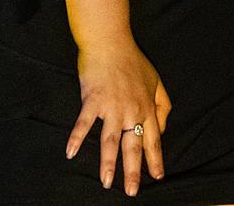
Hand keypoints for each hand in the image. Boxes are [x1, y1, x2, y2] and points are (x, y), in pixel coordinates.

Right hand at [67, 39, 170, 194]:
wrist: (111, 42)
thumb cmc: (133, 61)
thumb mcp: (156, 81)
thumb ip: (162, 104)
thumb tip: (163, 127)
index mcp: (147, 106)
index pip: (153, 139)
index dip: (155, 159)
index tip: (157, 177)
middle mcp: (132, 110)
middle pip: (134, 146)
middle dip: (133, 171)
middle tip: (132, 192)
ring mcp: (112, 106)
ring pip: (111, 141)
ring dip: (108, 164)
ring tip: (107, 182)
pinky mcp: (93, 100)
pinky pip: (84, 123)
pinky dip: (77, 138)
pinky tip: (70, 153)